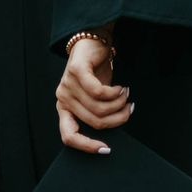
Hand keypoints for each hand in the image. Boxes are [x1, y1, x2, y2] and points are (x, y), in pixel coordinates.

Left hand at [55, 32, 133, 152]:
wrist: (92, 43)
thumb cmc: (95, 73)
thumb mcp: (95, 98)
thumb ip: (97, 113)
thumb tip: (115, 126)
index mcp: (64, 110)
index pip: (69, 136)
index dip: (87, 146)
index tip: (106, 149)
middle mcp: (62, 99)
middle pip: (94, 121)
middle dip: (117, 119)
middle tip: (128, 110)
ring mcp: (67, 85)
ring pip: (99, 108)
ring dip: (119, 104)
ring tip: (126, 96)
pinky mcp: (76, 71)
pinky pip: (99, 92)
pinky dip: (115, 93)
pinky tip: (121, 88)